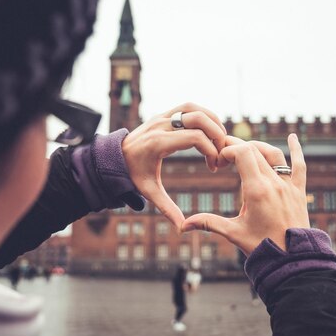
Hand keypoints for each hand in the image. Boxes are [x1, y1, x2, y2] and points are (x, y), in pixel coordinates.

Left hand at [122, 102, 226, 227]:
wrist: (114, 158)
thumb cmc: (133, 175)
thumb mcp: (149, 192)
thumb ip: (167, 208)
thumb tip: (182, 228)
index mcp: (158, 143)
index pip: (194, 137)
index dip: (210, 150)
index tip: (213, 166)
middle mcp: (160, 125)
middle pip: (197, 118)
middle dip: (216, 133)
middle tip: (222, 151)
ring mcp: (161, 116)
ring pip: (193, 108)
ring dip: (211, 119)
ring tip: (220, 138)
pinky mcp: (163, 114)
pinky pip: (187, 107)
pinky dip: (202, 114)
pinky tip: (209, 129)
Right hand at [181, 134, 309, 254]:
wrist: (292, 259)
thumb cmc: (262, 247)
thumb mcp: (233, 233)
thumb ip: (209, 223)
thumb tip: (183, 225)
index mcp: (256, 190)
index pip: (242, 153)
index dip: (227, 151)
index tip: (218, 161)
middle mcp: (274, 183)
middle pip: (254, 150)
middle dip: (236, 147)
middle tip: (223, 154)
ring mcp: (288, 185)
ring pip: (274, 154)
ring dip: (258, 147)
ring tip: (244, 149)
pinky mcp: (298, 191)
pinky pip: (299, 165)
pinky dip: (296, 149)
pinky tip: (293, 136)